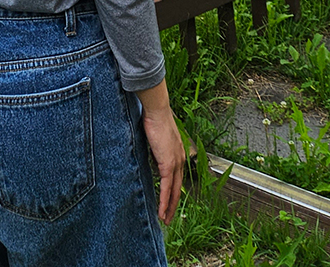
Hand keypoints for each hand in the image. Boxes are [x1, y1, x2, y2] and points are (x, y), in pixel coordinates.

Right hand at [137, 81, 185, 223]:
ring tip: (165, 219)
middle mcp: (180, 159)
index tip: (169, 203)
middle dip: (173, 204)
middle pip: (178, 188)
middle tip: (168, 218)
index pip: (176, 178)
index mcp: (177, 153)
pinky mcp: (169, 164)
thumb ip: (155, 151)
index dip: (173, 192)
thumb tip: (148, 156)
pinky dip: (165, 200)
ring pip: (174, 191)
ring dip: (169, 207)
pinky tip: (162, 211)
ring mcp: (176, 162)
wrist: (156, 110)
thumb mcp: (155, 139)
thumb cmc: (153, 119)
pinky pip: (167, 187)